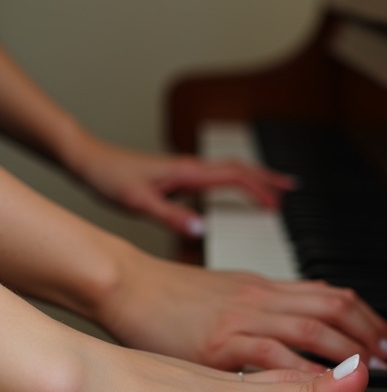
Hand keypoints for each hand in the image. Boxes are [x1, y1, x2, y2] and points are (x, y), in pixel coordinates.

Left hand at [72, 134, 293, 235]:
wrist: (89, 162)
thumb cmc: (110, 179)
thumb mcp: (138, 203)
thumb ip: (170, 216)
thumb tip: (201, 229)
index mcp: (187, 172)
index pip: (235, 177)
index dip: (260, 188)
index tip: (280, 202)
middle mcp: (190, 168)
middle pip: (240, 168)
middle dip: (268, 178)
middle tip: (293, 189)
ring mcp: (186, 171)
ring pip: (230, 171)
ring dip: (255, 179)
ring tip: (275, 192)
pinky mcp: (179, 177)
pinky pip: (217, 179)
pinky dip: (235, 184)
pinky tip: (236, 196)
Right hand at [97, 245, 386, 371]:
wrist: (129, 285)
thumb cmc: (172, 294)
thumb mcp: (228, 290)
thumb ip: (266, 304)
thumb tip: (300, 315)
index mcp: (264, 288)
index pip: (329, 296)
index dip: (366, 316)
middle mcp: (260, 299)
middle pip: (330, 310)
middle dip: (368, 333)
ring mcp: (241, 319)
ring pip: (309, 328)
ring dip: (345, 352)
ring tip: (369, 375)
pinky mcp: (219, 344)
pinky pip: (270, 356)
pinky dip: (300, 373)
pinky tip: (319, 391)